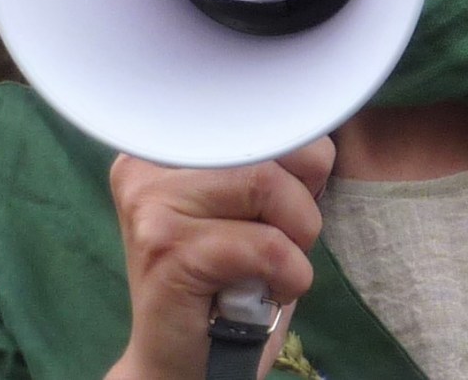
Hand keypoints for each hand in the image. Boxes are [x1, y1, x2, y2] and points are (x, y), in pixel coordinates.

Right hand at [102, 137, 334, 379]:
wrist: (185, 365)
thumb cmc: (231, 281)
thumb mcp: (254, 205)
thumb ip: (275, 159)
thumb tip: (317, 132)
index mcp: (170, 141)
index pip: (261, 113)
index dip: (300, 159)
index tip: (286, 203)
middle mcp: (150, 161)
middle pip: (269, 146)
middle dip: (301, 203)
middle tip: (281, 243)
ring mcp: (152, 203)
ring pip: (268, 186)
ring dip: (296, 239)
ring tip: (273, 267)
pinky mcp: (166, 250)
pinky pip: (266, 245)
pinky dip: (289, 273)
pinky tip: (269, 291)